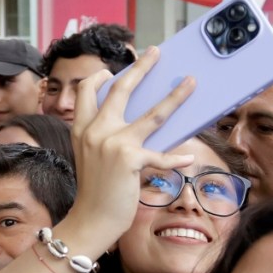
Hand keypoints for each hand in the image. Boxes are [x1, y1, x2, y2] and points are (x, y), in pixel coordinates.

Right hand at [67, 47, 195, 241]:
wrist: (91, 220)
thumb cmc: (97, 191)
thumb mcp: (93, 156)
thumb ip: (107, 136)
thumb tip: (143, 120)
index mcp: (82, 128)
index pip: (87, 90)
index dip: (100, 76)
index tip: (112, 69)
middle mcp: (95, 131)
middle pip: (122, 89)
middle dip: (141, 67)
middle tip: (155, 52)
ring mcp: (113, 144)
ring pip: (153, 114)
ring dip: (176, 97)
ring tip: (190, 83)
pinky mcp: (130, 161)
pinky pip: (161, 155)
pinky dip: (176, 159)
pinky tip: (187, 159)